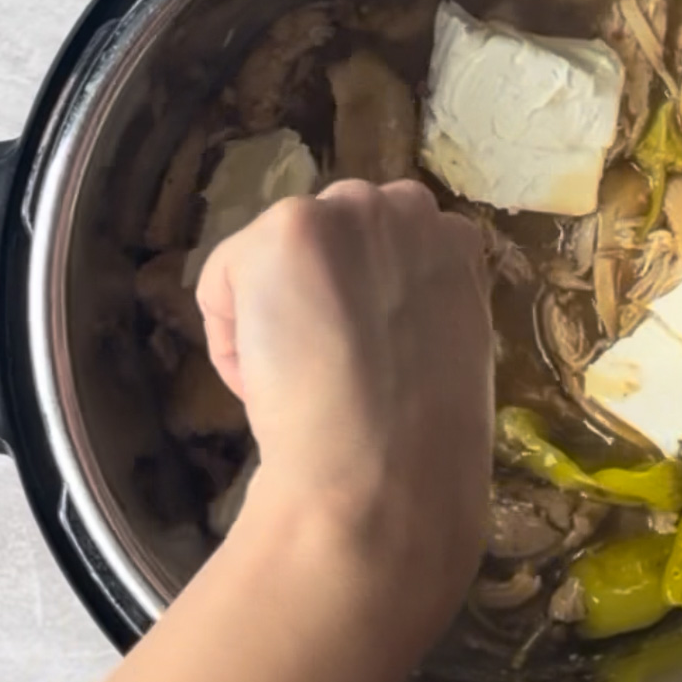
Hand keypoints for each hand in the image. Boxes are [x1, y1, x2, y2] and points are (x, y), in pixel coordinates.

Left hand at [195, 178, 493, 651]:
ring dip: (271, 311)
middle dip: (314, 291)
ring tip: (298, 381)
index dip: (360, 303)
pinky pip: (223, 279)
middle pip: (325, 234)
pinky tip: (268, 381)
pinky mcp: (287, 230)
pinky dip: (229, 337)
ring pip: (272, 257)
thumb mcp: (450, 355)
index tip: (361, 360)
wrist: (383, 473)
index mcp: (458, 243)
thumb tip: (373, 319)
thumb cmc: (425, 443)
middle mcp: (408, 208)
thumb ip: (422, 310)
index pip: (384, 244)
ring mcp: (347, 212)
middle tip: (324, 366)